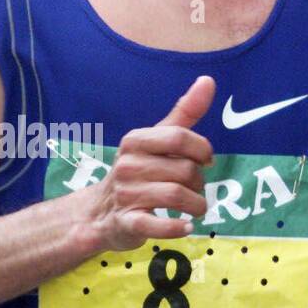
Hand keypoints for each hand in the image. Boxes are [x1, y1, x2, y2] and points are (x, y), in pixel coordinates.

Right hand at [77, 75, 215, 251]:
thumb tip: (208, 80)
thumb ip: (184, 113)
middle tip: (196, 189)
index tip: (206, 161)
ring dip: (197, 205)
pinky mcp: (126, 223)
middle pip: (184, 170)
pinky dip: (176, 228)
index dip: (201, 149)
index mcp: (135, 141)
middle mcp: (127, 165)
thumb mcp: (156, 140)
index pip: (179, 137)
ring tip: (196, 208)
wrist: (98, 213)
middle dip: (199, 182)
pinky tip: (186, 227)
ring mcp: (125, 194)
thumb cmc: (136, 172)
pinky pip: (156, 225)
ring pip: (177, 195)